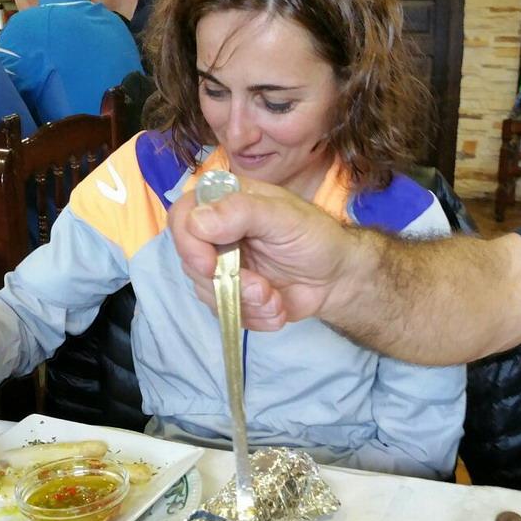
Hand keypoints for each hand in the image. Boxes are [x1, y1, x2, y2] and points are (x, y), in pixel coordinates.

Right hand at [169, 179, 352, 329]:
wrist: (337, 279)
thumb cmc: (316, 238)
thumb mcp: (284, 217)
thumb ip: (242, 212)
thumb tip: (197, 221)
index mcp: (227, 203)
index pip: (183, 215)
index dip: (188, 242)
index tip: (209, 266)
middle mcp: (218, 233)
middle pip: (190, 260)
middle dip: (227, 283)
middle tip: (262, 290)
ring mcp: (223, 266)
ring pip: (205, 290)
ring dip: (243, 303)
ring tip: (275, 301)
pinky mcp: (232, 294)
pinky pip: (223, 312)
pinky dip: (251, 317)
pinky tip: (275, 310)